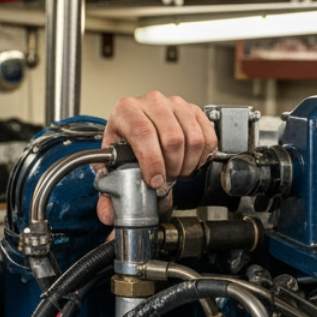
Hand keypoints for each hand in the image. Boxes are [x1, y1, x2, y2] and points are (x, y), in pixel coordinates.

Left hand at [98, 91, 217, 224]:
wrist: (137, 123)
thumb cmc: (125, 140)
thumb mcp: (111, 162)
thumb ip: (109, 189)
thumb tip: (108, 214)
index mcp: (127, 111)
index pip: (143, 134)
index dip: (153, 162)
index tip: (155, 181)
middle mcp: (152, 102)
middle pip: (172, 138)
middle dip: (172, 167)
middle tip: (167, 179)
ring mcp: (175, 104)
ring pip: (193, 138)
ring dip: (188, 163)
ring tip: (178, 171)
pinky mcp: (194, 110)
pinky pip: (207, 136)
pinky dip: (203, 156)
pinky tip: (191, 162)